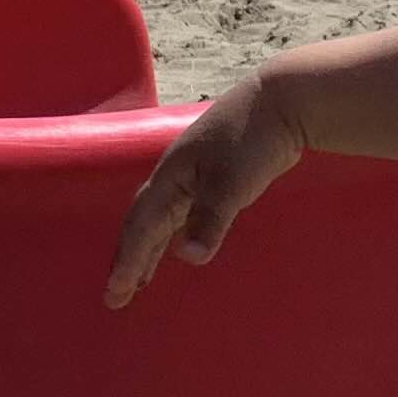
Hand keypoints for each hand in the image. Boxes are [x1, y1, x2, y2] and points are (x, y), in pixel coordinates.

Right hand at [103, 71, 304, 307]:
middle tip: (117, 295)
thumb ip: (209, 220)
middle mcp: (174, 177)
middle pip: (143, 224)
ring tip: (139, 279)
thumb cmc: (254, 139)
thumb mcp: (232, 183)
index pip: (141, 226)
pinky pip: (182, 213)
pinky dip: (173, 234)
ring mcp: (193, 175)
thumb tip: (187, 257)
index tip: (115, 293)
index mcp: (171, 177)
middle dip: (129, 260)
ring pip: (162, 220)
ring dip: (149, 250)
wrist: (282, 101)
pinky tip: (177, 244)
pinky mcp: (215, 177)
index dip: (127, 261)